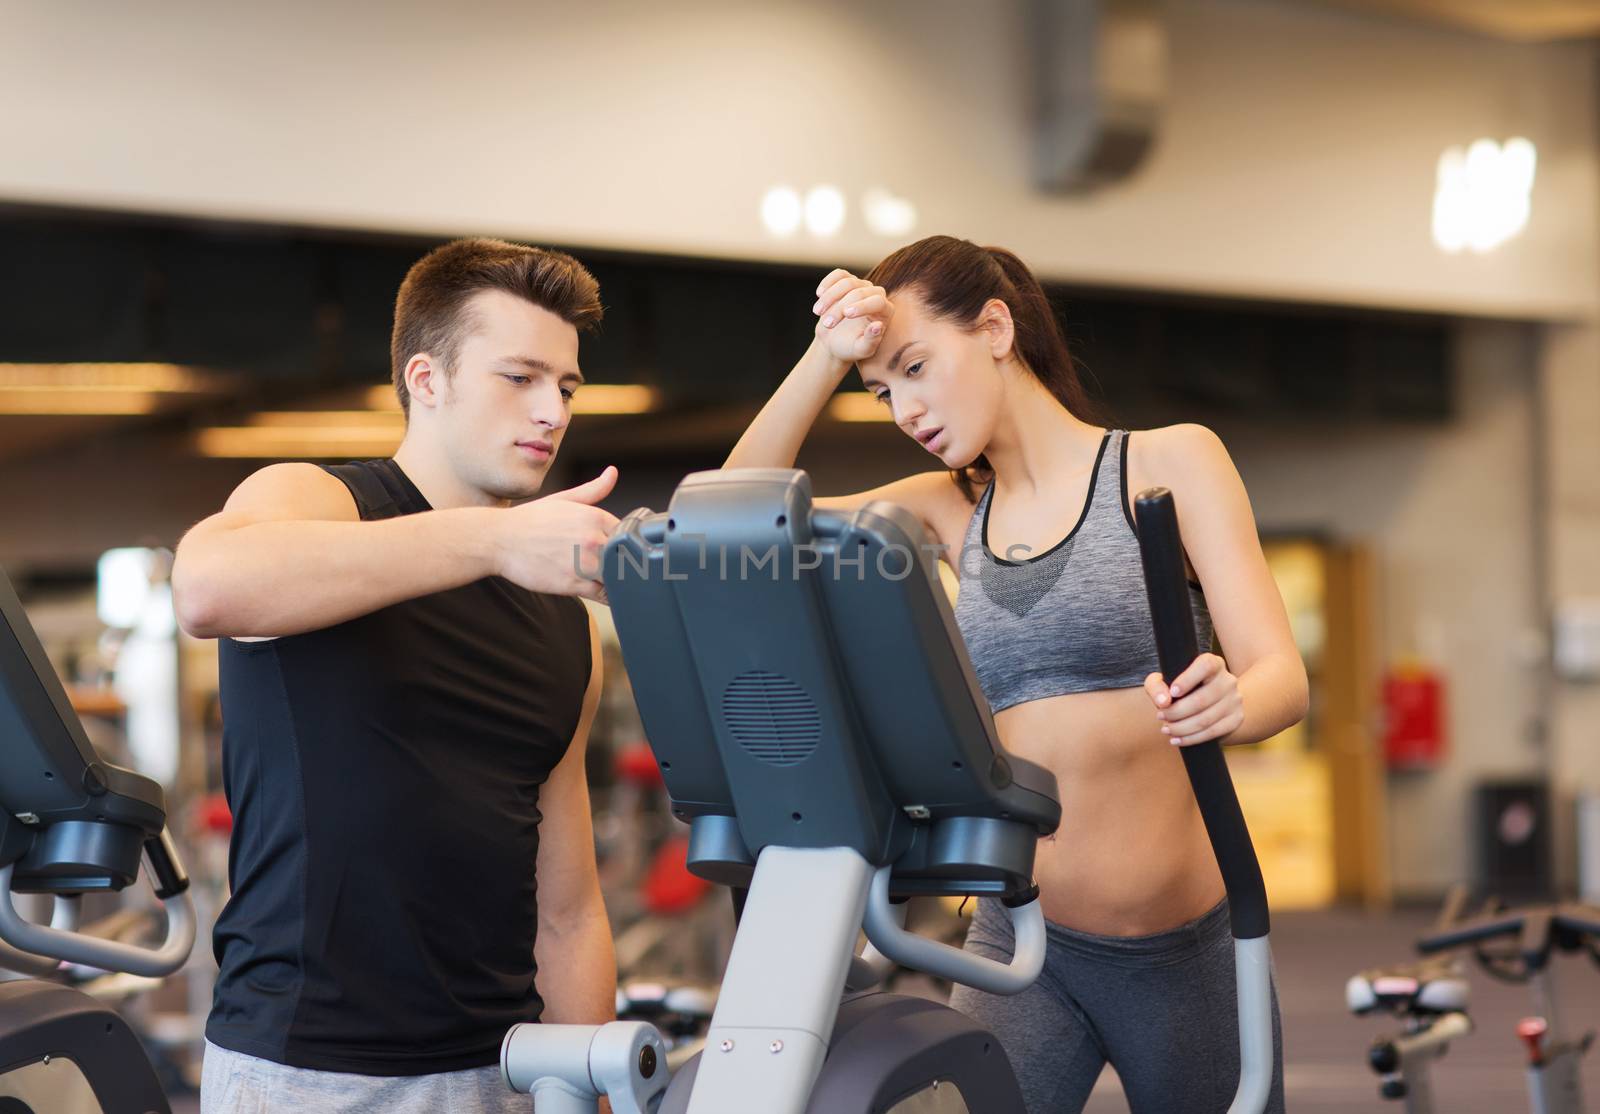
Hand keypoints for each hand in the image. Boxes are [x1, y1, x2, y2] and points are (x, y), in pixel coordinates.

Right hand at [493, 467, 619, 601]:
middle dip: (624, 563)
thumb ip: (593, 489)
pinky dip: (608, 596)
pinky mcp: (573, 584)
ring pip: (618, 577)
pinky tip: (602, 591)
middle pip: (627, 557)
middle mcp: (593, 538)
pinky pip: (604, 595)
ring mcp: (585, 563)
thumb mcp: (563, 499)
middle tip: (617, 567)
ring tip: (610, 579)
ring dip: (618, 580)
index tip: (619, 549)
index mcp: (595, 516)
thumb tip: (612, 473)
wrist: (498, 540)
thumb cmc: (528, 521)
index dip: (626, 543)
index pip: (628, 533)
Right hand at [812, 268, 892, 362]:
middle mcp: (875, 295)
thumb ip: (871, 341)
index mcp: (884, 311)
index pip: (878, 301)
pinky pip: (839, 274)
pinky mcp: (847, 280)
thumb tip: (878, 326)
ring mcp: (861, 285)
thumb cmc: (851, 348)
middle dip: (840, 307)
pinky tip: (819, 294)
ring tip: (818, 312)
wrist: (834, 342)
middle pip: (859, 292)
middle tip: (827, 324)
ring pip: (847, 282)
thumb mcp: (861, 350)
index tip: (846, 314)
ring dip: (830, 297)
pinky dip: (828, 282)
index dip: (863, 305)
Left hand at [1143, 653, 1242, 745]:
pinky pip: (1213, 732)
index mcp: (1214, 663)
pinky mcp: (1236, 719)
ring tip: (1166, 729)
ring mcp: (1235, 700)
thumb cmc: (1181, 688)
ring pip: (1206, 719)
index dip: (1188, 679)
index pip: (1205, 666)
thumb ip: (1157, 686)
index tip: (1172, 692)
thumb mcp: (1164, 681)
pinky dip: (1192, 739)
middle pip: (1202, 699)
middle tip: (1160, 716)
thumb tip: (1163, 702)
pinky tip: (1177, 739)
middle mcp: (1228, 680)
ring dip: (1181, 728)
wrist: (1209, 703)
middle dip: (1176, 712)